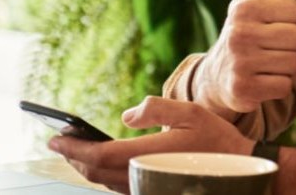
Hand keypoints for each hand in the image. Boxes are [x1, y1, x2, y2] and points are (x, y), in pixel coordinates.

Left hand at [49, 96, 254, 193]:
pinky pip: (119, 187)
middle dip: (74, 156)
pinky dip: (103, 175)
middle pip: (96, 172)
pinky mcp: (154, 192)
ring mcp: (148, 188)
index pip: (99, 155)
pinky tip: (101, 163)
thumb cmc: (217, 139)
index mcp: (149, 156)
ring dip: (86, 166)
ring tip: (74, 149)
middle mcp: (144, 177)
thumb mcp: (190, 112)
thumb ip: (156, 108)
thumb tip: (126, 115)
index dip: (73, 148)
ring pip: (105, 183)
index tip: (54, 137)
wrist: (241, 172)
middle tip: (58, 141)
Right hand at [195, 0, 295, 117]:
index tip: (272, 26)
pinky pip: (284, 87)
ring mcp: (239, 63)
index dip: (291, 22)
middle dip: (292, 46)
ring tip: (267, 63)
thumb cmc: (244, 30)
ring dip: (287, 67)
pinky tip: (262, 81)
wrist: (217, 76)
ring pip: (295, 63)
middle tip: (272, 47)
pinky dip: (278, 87)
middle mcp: (238, 33)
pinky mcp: (242, 90)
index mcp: (244, 7)